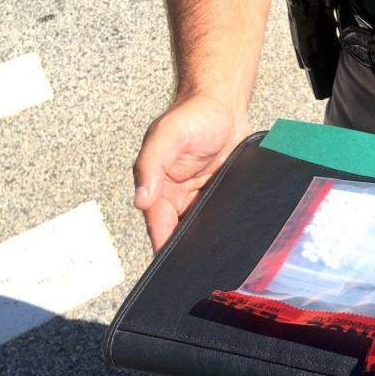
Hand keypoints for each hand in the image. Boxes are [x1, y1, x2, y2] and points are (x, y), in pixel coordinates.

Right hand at [134, 93, 247, 252]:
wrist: (224, 104)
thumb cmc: (192, 114)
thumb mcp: (167, 136)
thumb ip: (151, 166)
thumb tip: (140, 200)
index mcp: (157, 187)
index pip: (158, 226)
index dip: (165, 248)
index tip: (173, 268)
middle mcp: (176, 196)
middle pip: (179, 233)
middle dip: (188, 250)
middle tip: (202, 271)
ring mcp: (199, 197)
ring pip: (201, 228)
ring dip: (207, 240)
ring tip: (220, 261)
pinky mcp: (220, 194)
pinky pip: (220, 216)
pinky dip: (224, 227)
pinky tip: (234, 239)